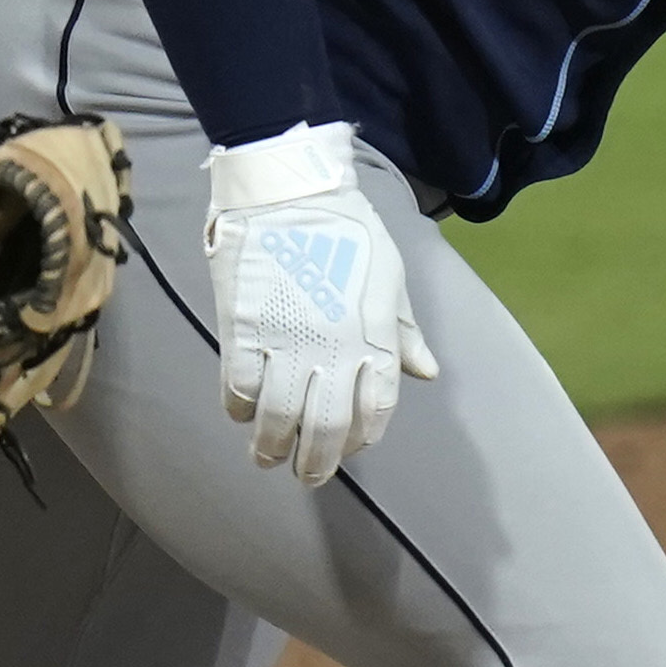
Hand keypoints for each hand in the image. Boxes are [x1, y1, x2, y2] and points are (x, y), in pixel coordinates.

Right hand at [202, 122, 437, 485]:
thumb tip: (426, 373)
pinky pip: (239, 387)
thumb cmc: (346, 229)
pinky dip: (239, 408)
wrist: (287, 190)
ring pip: (277, 418)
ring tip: (268, 458)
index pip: (375, 408)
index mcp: (373, 335)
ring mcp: (285, 341)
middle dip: (316, 462)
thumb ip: (403, 331)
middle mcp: (332, 347)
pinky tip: (242, 413)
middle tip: (307, 476)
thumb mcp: (389, 276)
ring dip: (272, 446)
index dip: (362, 437)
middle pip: (325, 428)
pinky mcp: (243, 329)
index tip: (351, 450)